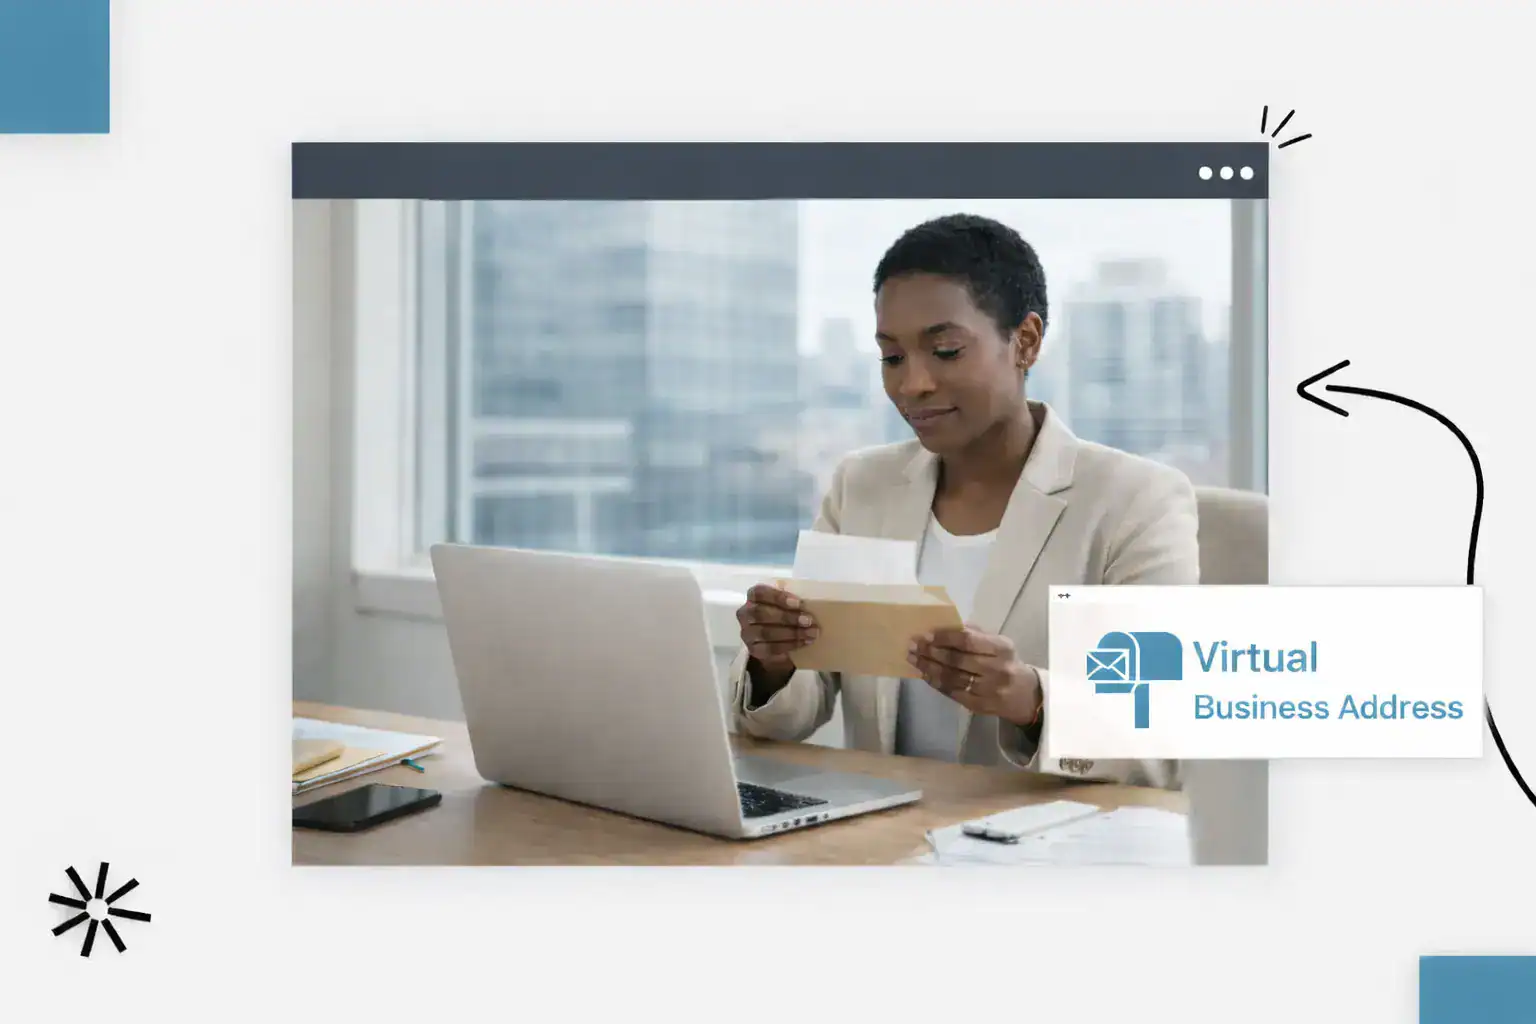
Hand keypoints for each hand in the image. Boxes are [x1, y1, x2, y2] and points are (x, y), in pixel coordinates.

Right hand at [736, 584, 818, 671]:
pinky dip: (790, 645)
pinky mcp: (753, 649)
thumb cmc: (782, 615)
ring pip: (766, 633)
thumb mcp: (785, 604)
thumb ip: (791, 601)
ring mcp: (747, 633)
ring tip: (811, 633)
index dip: (778, 597)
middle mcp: (745, 614)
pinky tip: (804, 642)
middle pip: (761, 613)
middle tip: (808, 620)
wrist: (775, 641)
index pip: (759, 593)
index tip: (798, 603)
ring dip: (792, 633)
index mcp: (753, 597)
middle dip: (787, 617)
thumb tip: (811, 601)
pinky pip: (771, 648)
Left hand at [908, 625, 1041, 726]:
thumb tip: (945, 625)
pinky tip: (925, 674)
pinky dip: (936, 683)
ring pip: (952, 678)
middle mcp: (996, 669)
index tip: (926, 634)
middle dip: (931, 652)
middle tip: (913, 646)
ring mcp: (988, 690)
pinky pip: (952, 693)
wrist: (1025, 696)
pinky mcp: (979, 706)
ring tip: (913, 659)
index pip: (968, 640)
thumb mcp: (998, 644)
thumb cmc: (1006, 663)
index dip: (945, 637)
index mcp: (1002, 648)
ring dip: (928, 667)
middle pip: (957, 660)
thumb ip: (975, 633)